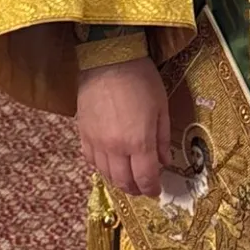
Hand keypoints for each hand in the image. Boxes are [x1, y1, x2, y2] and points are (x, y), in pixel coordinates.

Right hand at [77, 55, 170, 197]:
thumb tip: (165, 161)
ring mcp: (96, 143)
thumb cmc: (141, 79)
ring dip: (119, 181)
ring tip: (128, 178)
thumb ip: (162, 137)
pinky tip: (109, 163)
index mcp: (139, 142)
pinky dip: (101, 168)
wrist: (108, 59)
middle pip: (124, 182)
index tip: (157, 191)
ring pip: (106, 175)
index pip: (145, 178)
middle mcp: (115, 148)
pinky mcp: (83, 134)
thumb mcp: (161, 106)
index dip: (152, 189)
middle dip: (136, 189)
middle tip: (144, 187)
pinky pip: (90, 161)